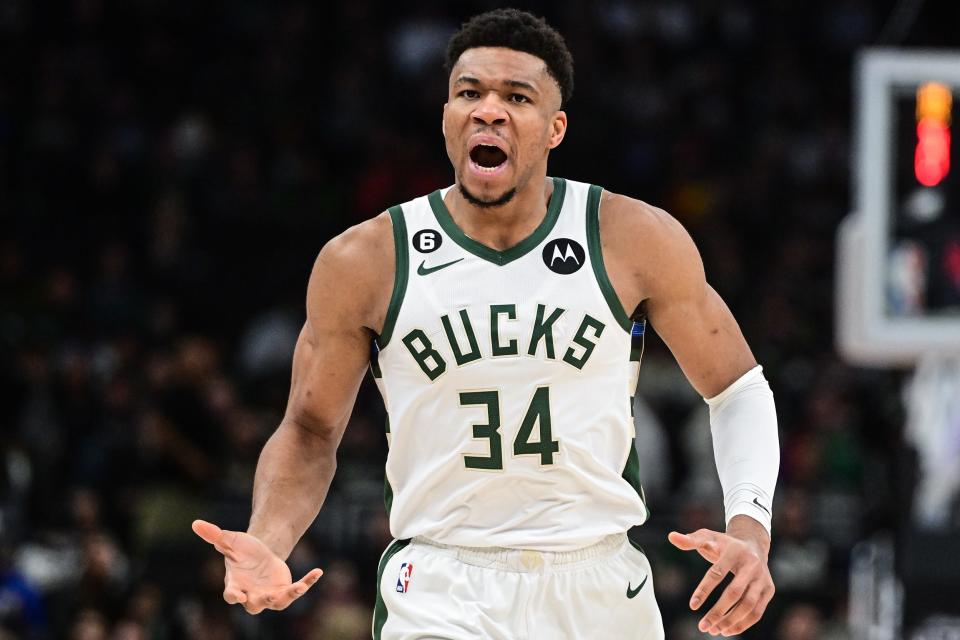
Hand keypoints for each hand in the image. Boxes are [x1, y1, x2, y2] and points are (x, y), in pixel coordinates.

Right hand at [192, 519, 322, 614]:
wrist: (261, 555)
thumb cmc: (242, 551)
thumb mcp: (230, 541)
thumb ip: (214, 535)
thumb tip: (195, 523)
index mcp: (235, 584)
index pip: (231, 595)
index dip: (234, 596)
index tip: (237, 595)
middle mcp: (251, 594)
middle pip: (253, 606)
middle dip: (259, 602)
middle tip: (267, 596)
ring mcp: (268, 595)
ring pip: (277, 603)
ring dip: (287, 596)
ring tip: (298, 587)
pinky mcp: (284, 592)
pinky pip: (296, 591)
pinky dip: (307, 582)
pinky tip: (317, 571)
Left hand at [668, 526, 774, 636]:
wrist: (753, 544)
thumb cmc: (724, 543)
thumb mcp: (707, 537)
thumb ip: (690, 540)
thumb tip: (671, 537)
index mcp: (734, 550)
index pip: (717, 573)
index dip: (704, 590)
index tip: (692, 606)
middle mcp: (751, 564)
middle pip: (735, 592)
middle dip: (718, 612)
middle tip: (702, 626)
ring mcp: (762, 578)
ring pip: (749, 605)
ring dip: (731, 621)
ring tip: (713, 630)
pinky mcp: (769, 589)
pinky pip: (757, 612)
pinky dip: (743, 624)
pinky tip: (727, 630)